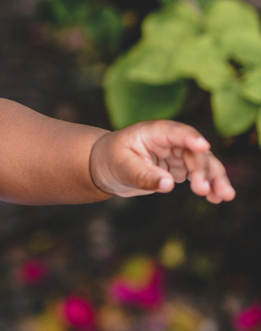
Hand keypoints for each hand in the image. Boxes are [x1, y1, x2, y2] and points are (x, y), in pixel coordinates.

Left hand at [90, 120, 235, 202]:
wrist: (106, 167)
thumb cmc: (111, 161)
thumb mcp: (121, 169)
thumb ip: (144, 176)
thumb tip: (168, 184)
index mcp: (152, 132)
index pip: (175, 132)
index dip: (189, 138)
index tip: (203, 146)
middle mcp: (169, 140)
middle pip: (193, 151)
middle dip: (202, 170)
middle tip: (201, 190)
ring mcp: (177, 153)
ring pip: (203, 163)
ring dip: (215, 178)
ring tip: (224, 196)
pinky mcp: (180, 166)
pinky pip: (200, 174)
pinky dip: (209, 185)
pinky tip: (216, 198)